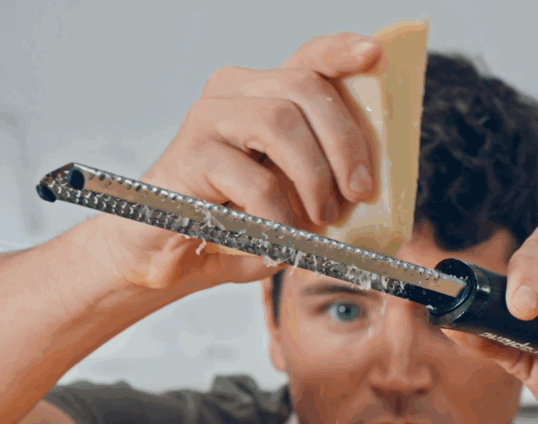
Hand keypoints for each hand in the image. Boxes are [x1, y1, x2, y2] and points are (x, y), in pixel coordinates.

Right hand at [94, 32, 382, 292]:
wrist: (164, 258)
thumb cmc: (232, 225)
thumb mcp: (288, 199)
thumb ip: (321, 181)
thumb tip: (364, 186)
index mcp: (263, 95)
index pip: (308, 58)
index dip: (342, 52)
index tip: (374, 55)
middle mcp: (232, 93)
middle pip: (304, 87)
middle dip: (344, 141)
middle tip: (358, 193)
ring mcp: (206, 120)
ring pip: (279, 122)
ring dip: (314, 177)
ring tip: (321, 221)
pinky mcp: (189, 158)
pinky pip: (252, 180)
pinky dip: (279, 217)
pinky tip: (280, 242)